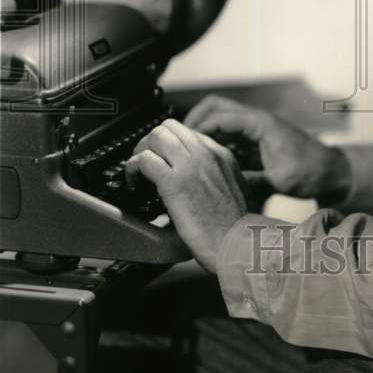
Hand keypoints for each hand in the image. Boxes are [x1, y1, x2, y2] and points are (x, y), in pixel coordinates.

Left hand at [126, 118, 249, 271]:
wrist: (239, 244)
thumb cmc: (238, 229)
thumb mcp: (238, 191)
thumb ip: (220, 178)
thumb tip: (204, 183)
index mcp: (222, 155)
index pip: (188, 133)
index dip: (171, 145)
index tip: (164, 160)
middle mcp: (206, 154)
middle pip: (170, 127)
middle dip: (153, 141)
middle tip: (146, 162)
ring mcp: (190, 165)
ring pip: (156, 136)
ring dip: (141, 151)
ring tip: (138, 171)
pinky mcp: (174, 183)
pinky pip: (145, 160)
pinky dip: (133, 168)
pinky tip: (134, 182)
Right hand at [183, 94, 351, 203]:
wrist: (331, 172)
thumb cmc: (310, 172)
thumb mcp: (277, 180)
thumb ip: (248, 180)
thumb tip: (218, 185)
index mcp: (260, 122)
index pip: (218, 116)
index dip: (195, 128)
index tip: (178, 144)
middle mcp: (256, 120)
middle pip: (215, 107)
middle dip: (193, 121)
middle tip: (177, 143)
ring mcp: (255, 128)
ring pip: (220, 120)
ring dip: (203, 132)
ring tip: (185, 153)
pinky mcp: (256, 139)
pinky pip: (229, 134)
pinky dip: (215, 142)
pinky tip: (206, 161)